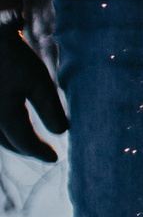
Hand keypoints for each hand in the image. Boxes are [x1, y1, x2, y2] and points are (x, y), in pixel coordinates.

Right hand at [0, 25, 65, 163]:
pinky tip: (12, 126)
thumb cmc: (14, 57)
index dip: (39, 152)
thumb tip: (62, 132)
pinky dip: (4, 130)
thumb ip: (49, 108)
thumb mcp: (38, 81)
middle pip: (6, 142)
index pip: (24, 142)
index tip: (54, 158)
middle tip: (43, 153)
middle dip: (25, 149)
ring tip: (28, 143)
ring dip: (11, 142)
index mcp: (3, 115)